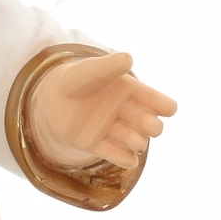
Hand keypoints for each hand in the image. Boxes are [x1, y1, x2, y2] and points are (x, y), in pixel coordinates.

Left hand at [28, 52, 176, 168]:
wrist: (51, 99)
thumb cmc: (76, 79)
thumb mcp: (90, 71)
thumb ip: (108, 66)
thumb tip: (128, 59)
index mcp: (130, 91)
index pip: (155, 100)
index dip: (164, 105)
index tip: (169, 110)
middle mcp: (125, 112)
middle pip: (149, 123)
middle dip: (153, 126)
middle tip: (151, 127)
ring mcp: (112, 129)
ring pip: (134, 140)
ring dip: (138, 143)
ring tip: (137, 144)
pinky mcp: (97, 144)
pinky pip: (116, 155)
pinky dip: (124, 159)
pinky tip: (130, 160)